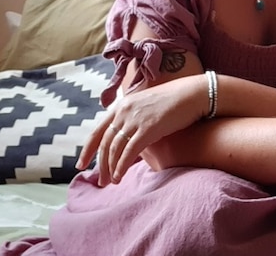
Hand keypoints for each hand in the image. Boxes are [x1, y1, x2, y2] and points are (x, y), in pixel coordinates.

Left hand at [75, 74, 205, 185]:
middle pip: (104, 142)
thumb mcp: (146, 106)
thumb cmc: (174, 102)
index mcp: (122, 105)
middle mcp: (124, 111)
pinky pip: (129, 151)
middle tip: (100, 181)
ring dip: (110, 168)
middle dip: (100, 164)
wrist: (193, 94)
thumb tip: (127, 138)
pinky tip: (120, 176)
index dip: (87, 149)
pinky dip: (122, 166)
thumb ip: (133, 119)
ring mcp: (135, 119)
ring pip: (114, 148)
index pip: (98, 130)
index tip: (81, 164)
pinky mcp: (148, 128)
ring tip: (111, 182)